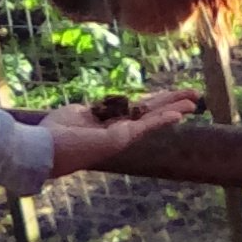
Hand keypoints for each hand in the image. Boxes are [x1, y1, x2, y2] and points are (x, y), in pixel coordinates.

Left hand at [41, 90, 199, 178]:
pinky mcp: (120, 138)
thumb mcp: (75, 113)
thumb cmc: (55, 131)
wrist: (46, 147)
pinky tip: (180, 113)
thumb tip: (93, 109)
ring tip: (196, 102)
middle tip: (195, 96)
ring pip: (154, 118)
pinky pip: (146, 126)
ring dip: (175, 108)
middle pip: (152, 111)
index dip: (157, 100)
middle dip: (173, 102)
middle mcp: (120, 130)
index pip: (139, 109)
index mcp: (110, 122)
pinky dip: (163, 119)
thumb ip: (90, 111)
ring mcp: (122, 135)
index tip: (171, 94)